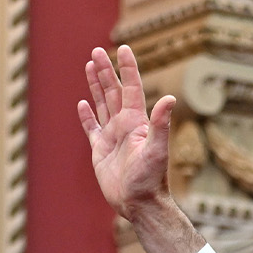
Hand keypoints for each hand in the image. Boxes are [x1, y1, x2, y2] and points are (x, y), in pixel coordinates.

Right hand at [78, 44, 206, 252]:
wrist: (139, 204)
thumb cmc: (151, 179)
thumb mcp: (157, 149)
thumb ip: (161, 124)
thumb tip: (169, 98)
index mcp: (136, 121)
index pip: (131, 88)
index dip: (127, 68)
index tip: (123, 48)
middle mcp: (124, 125)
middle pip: (113, 91)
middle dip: (105, 71)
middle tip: (96, 50)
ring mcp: (112, 137)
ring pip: (102, 104)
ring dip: (95, 86)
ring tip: (89, 65)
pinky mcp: (100, 151)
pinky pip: (92, 128)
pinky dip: (86, 115)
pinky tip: (82, 103)